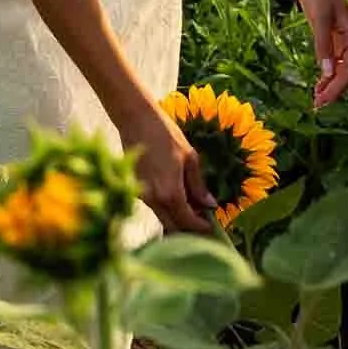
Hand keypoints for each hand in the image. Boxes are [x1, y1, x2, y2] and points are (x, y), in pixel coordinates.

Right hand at [117, 102, 216, 235]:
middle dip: (189, 229)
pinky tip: (178, 197)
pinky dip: (167, 209)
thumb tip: (210, 205)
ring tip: (193, 208)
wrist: (135, 119)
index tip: (212, 227)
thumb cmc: (165, 134)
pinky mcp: (136, 190)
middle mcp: (154, 200)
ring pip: (162, 218)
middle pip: (173, 227)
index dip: (202, 227)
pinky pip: (154, 207)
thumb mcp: (189, 157)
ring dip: (178, 219)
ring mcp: (143, 196)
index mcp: (171, 193)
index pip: (188, 222)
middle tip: (203, 222)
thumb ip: (198, 185)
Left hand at [296, 0, 347, 107]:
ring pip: (340, 69)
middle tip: (318, 104)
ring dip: (330, 84)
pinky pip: (333, 61)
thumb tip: (328, 72)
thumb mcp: (319, 19)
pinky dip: (326, 74)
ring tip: (317, 99)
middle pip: (347, 72)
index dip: (339, 85)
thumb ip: (324, 46)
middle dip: (335, 89)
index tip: (325, 98)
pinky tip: (318, 85)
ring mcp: (342, 40)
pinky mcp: (332, 38)